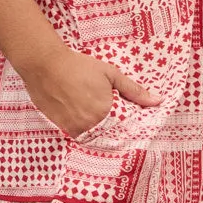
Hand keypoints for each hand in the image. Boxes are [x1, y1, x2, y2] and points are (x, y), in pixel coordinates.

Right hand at [22, 46, 159, 138]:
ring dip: (99, 131)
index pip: (125, 130)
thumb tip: (157, 101)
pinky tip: (84, 115)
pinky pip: (78, 135)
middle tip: (112, 117)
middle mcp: (90, 124)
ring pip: (93, 137)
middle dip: (115, 130)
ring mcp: (74, 128)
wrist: (45, 65)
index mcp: (105, 112)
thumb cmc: (79, 67)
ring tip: (97, 116)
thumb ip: (133, 90)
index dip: (130, 128)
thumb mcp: (110, 74)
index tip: (133, 124)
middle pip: (109, 136)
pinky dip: (84, 129)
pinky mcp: (61, 127)